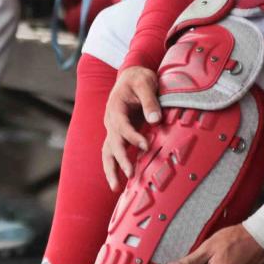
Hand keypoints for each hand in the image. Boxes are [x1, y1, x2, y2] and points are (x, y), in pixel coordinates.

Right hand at [101, 66, 161, 190]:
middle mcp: (110, 121)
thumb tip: (156, 120)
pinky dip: (115, 167)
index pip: (122, 126)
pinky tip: (121, 182)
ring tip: (116, 188)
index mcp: (115, 108)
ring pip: (107, 152)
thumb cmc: (139, 78)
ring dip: (111, 170)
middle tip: (131, 174)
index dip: (132, 137)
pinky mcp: (118, 134)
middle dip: (120, 160)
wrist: (131, 75)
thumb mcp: (146, 83)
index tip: (145, 146)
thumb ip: (150, 101)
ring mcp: (112, 129)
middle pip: (111, 143)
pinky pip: (114, 152)